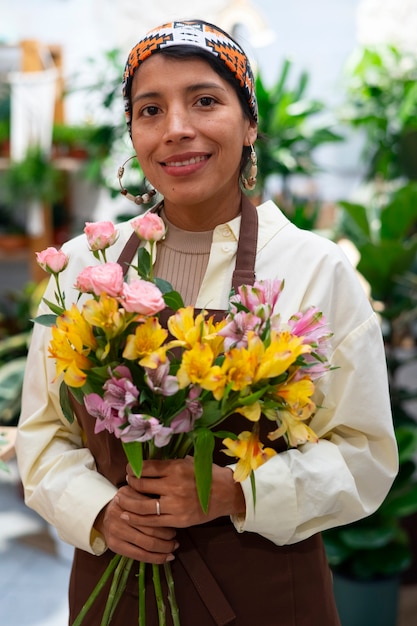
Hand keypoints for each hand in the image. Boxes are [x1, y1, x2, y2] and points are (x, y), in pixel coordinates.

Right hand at [94, 485, 177, 563]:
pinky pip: (139, 556)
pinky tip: (166, 558)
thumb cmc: (127, 503)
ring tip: (173, 547)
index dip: (165, 519)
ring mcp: (115, 531)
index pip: (150, 511)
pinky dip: (155, 559)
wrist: (104, 514)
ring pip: (146, 544)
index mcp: (126, 498)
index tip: (175, 523)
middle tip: (176, 538)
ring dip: (163, 548)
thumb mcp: (136, 492)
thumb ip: (149, 496)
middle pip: (150, 529)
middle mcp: (119, 514)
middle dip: (167, 536)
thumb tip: (172, 505)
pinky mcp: (114, 545)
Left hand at [123, 456, 245, 527]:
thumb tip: (148, 463)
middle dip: (129, 484)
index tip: (129, 470)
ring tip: (121, 500)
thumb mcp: (189, 462)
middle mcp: (174, 485)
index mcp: (177, 467)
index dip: (133, 469)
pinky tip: (128, 515)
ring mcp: (176, 504)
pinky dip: (138, 518)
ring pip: (143, 505)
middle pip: (141, 485)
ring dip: (128, 503)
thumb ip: (170, 464)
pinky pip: (152, 521)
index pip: (147, 467)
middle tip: (125, 484)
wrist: (227, 493)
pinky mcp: (178, 520)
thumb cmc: (208, 474)